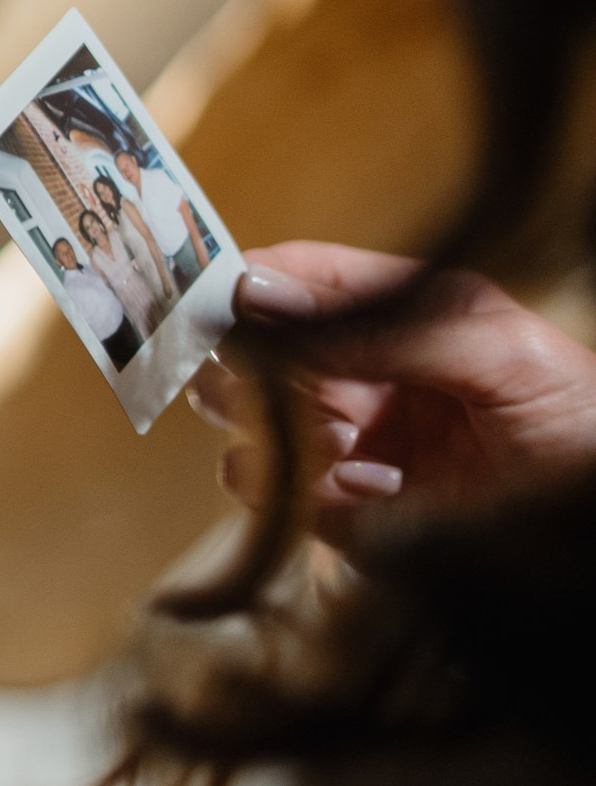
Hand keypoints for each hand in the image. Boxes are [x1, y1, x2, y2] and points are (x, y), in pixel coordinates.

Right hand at [195, 242, 595, 529]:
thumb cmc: (581, 426)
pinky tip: (375, 489)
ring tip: (344, 441)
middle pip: (240, 345)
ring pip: (236, 417)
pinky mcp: (334, 510)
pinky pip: (269, 490)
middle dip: (245, 360)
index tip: (224, 300)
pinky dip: (303, 486)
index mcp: (391, 313)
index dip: (245, 280)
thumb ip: (385, 321)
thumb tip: (259, 293)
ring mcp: (340, 441)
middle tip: (282, 379)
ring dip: (273, 423)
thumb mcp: (500, 350)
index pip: (289, 276)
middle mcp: (353, 372)